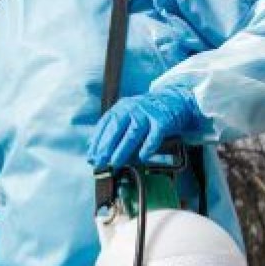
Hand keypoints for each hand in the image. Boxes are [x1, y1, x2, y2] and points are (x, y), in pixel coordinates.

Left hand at [87, 87, 201, 168]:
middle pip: (116, 128)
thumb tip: (92, 147)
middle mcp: (132, 108)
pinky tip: (143, 157)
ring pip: (133, 132)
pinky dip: (148, 147)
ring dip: (123, 150)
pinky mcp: (163, 121)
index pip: (105, 124)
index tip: (91, 157)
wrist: (174, 101)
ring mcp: (148, 114)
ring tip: (115, 164)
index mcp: (121, 108)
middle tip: (100, 163)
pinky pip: (154, 135)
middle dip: (106, 147)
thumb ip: (112, 130)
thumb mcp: (127, 116)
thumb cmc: (146, 114)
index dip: (97, 141)